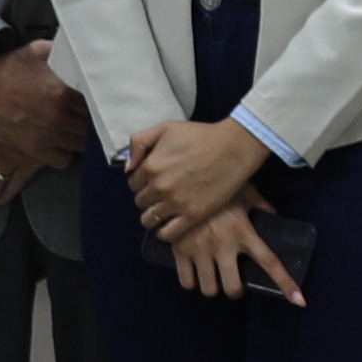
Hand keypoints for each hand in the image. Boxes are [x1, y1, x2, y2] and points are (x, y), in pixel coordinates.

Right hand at [0, 37, 93, 174]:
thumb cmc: (10, 67)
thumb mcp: (39, 51)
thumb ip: (65, 51)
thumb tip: (85, 48)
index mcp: (63, 93)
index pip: (97, 105)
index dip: (100, 103)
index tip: (99, 102)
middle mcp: (58, 117)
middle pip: (92, 127)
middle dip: (93, 121)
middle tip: (89, 115)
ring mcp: (47, 136)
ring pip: (81, 145)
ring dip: (82, 137)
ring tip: (77, 128)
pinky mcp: (35, 149)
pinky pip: (64, 160)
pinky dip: (66, 153)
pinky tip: (63, 141)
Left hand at [122, 113, 270, 242]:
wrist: (234, 147)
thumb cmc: (201, 135)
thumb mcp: (165, 128)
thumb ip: (140, 143)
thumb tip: (128, 167)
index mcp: (151, 166)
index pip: (133, 183)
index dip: (142, 182)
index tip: (153, 180)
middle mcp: (159, 187)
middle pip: (140, 202)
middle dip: (148, 198)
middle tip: (162, 193)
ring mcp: (175, 203)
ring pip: (149, 219)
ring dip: (153, 216)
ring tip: (164, 210)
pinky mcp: (192, 216)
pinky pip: (167, 234)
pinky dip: (164, 232)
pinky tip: (170, 225)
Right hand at [171, 198, 308, 304]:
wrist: (182, 181)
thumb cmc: (218, 186)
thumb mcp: (245, 192)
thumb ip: (261, 205)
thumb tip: (273, 216)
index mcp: (244, 232)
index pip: (269, 262)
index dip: (285, 283)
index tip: (299, 300)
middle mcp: (223, 246)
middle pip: (232, 288)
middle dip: (234, 289)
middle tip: (232, 281)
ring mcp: (200, 250)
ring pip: (209, 289)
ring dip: (213, 286)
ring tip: (212, 277)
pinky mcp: (180, 251)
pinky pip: (186, 281)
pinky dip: (191, 281)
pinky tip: (194, 273)